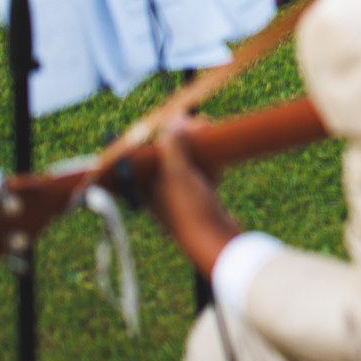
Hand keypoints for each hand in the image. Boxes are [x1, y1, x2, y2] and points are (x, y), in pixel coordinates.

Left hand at [143, 117, 241, 275]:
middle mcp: (158, 191)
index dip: (161, 133)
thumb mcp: (178, 174)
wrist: (215, 241)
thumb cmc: (190, 211)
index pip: (147, 151)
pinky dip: (208, 164)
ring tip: (211, 133)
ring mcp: (179, 196)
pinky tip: (217, 161)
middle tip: (201, 123)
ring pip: (187, 161)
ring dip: (199, 147)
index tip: (177, 120)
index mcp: (144, 187)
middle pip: (168, 154)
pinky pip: (201, 174)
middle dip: (185, 137)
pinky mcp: (198, 200)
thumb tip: (173, 121)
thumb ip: (172, 146)